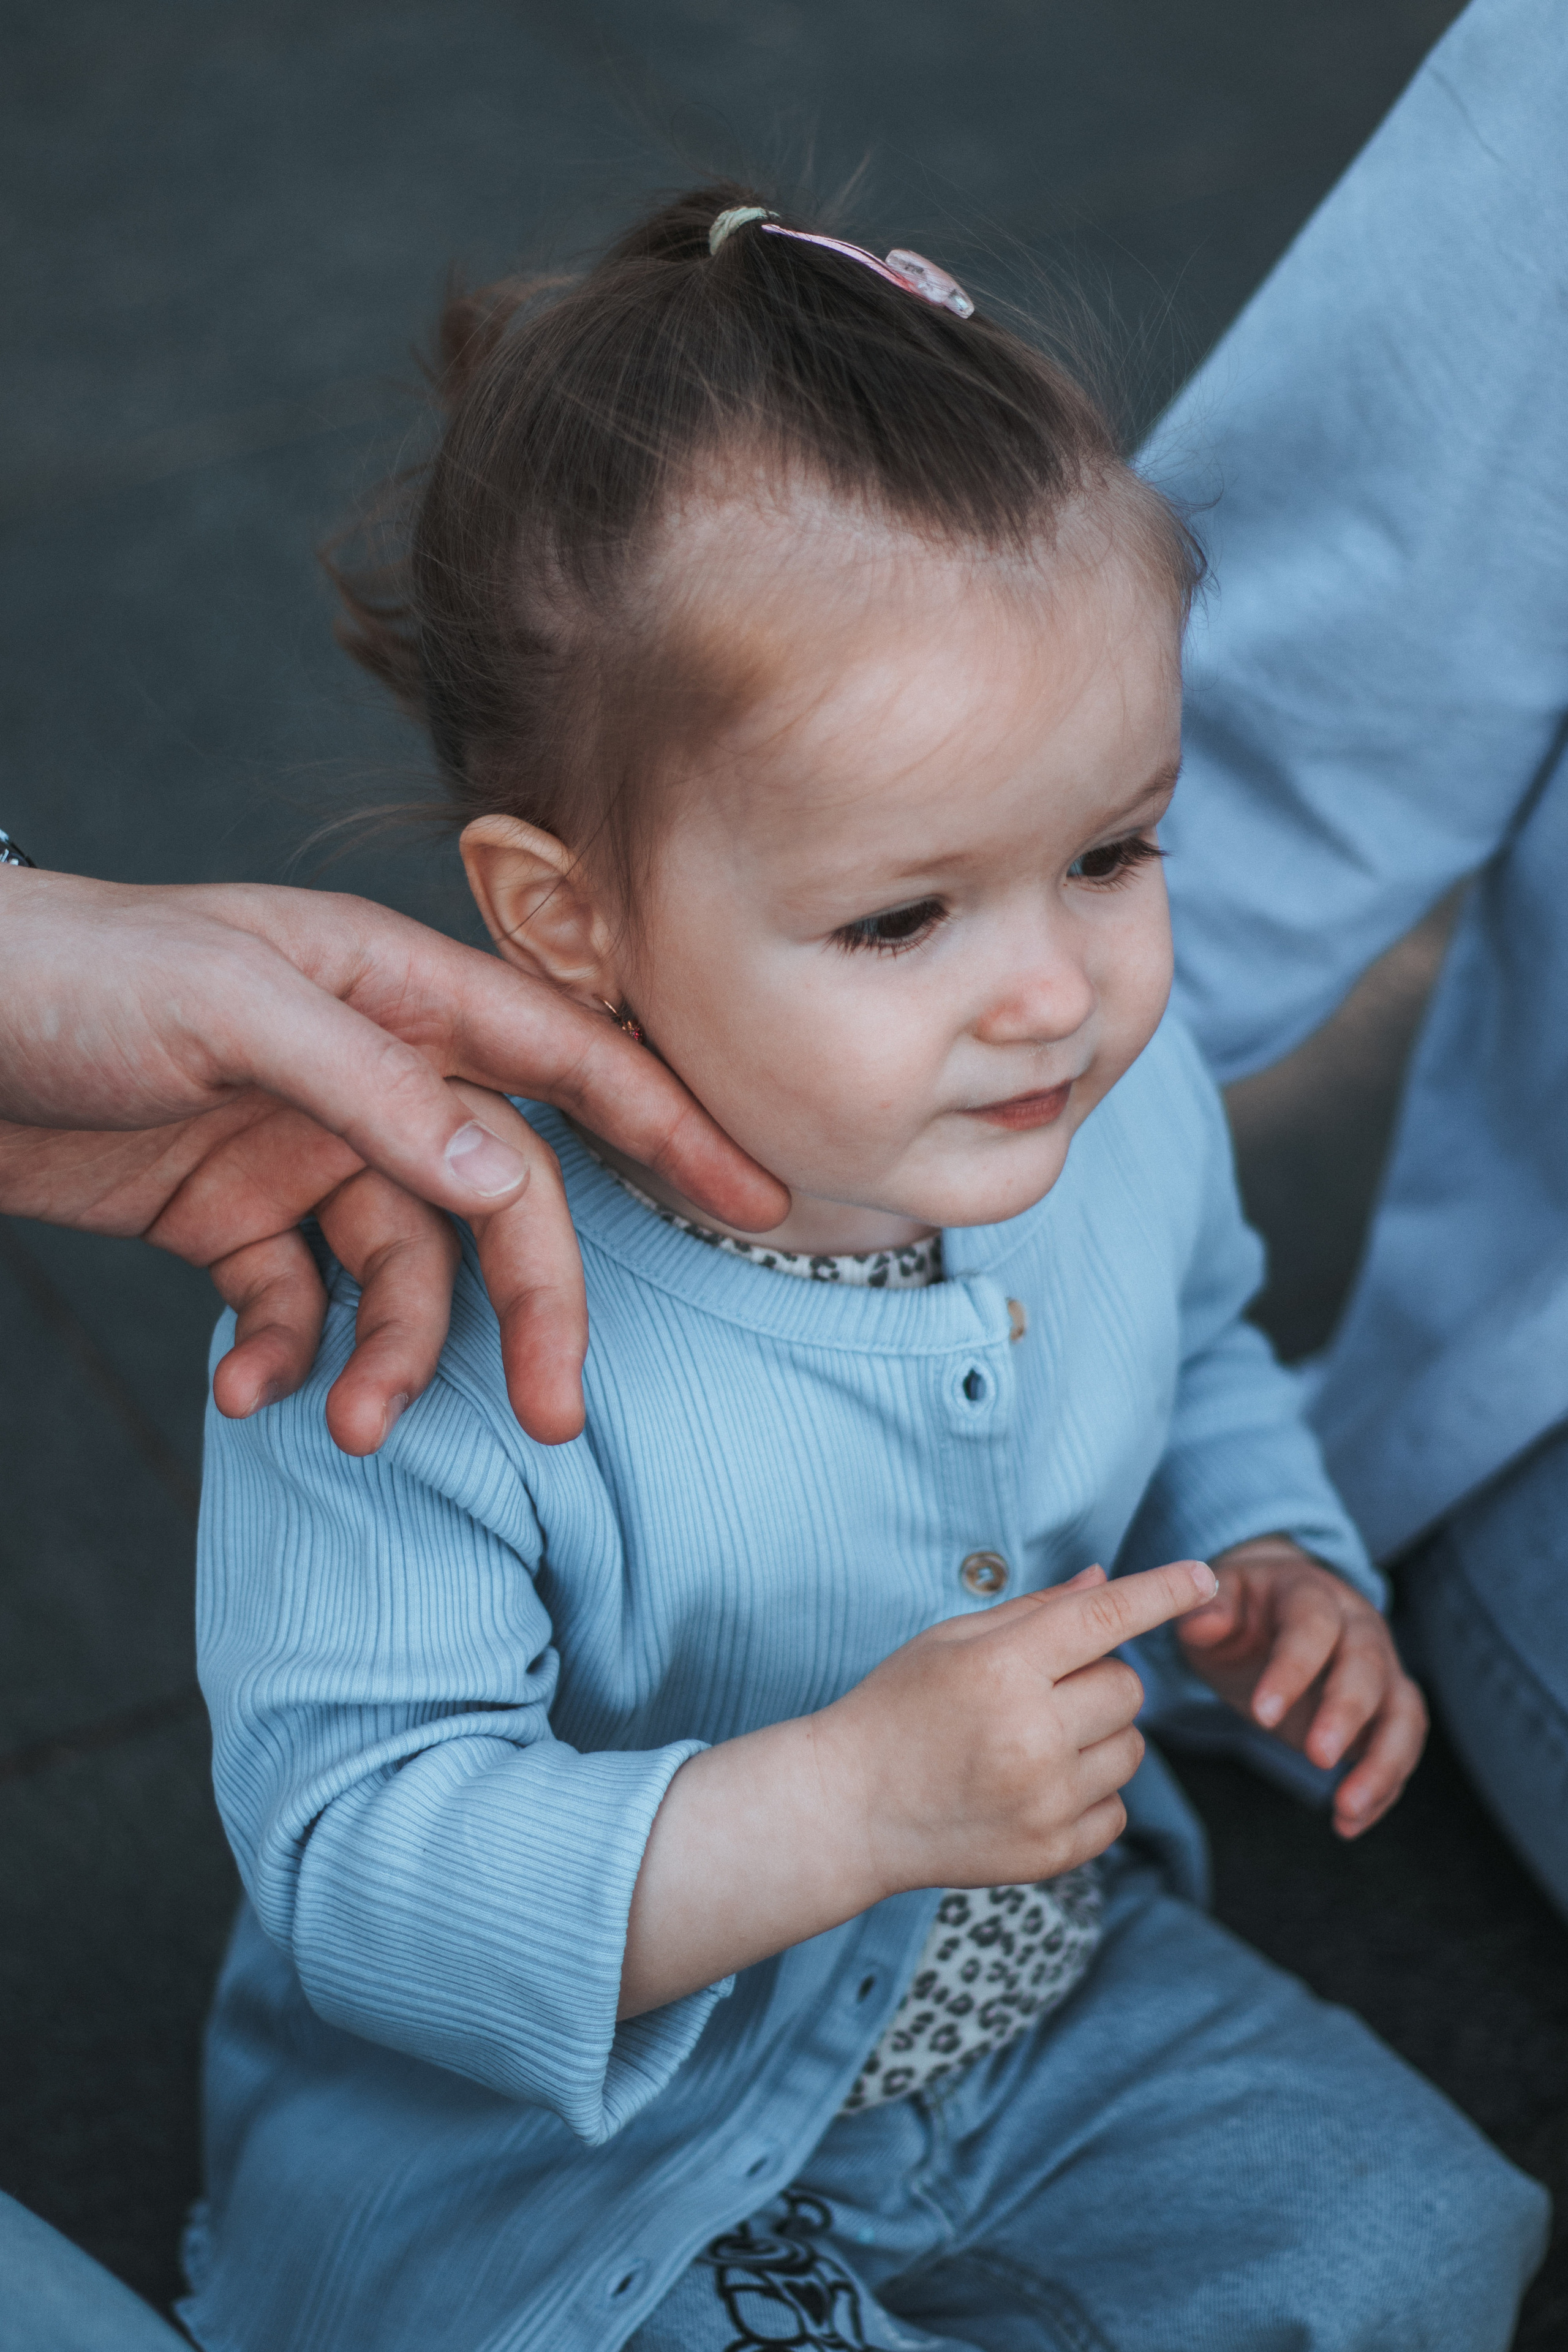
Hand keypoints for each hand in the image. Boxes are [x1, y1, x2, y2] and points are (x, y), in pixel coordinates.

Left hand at [0, 870, 787, 1446]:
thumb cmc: (74, 974)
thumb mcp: (232, 1012)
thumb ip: (378, 1090)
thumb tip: (511, 1173)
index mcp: (391, 991)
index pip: (560, 1057)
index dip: (665, 1124)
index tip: (753, 1200)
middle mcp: (368, 1073)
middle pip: (495, 1199)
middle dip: (529, 1310)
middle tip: (555, 1416)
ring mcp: (303, 1148)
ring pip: (400, 1274)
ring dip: (390, 1358)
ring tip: (345, 1427)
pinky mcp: (231, 1216)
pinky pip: (296, 1305)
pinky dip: (285, 1356)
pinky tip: (248, 1389)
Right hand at [618, 1558, 1217, 2016]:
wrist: (849, 1809)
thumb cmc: (897, 1708)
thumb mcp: (951, 1640)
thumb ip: (1036, 1610)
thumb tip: (1107, 1578)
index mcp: (1002, 1669)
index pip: (1106, 1617)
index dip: (1162, 1592)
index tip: (1204, 1575)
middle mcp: (1031, 1735)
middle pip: (1128, 1687)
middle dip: (1100, 1679)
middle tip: (1044, 1688)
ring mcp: (1044, 1801)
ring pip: (1132, 1748)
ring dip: (1100, 1736)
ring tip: (1036, 1739)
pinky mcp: (1051, 1852)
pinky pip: (1117, 1808)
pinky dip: (1091, 1792)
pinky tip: (1035, 1785)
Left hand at [1176, 1536, 1426, 1837]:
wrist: (1269, 1615)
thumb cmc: (1238, 1612)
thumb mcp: (1213, 1606)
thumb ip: (1208, 1613)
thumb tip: (1204, 1623)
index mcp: (1309, 1593)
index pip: (1311, 1624)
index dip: (1292, 1668)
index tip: (1264, 1715)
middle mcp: (1357, 1627)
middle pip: (1367, 1666)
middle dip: (1346, 1713)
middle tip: (1318, 1758)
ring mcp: (1381, 1668)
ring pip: (1403, 1712)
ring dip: (1383, 1762)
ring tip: (1347, 1809)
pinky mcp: (1388, 1710)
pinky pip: (1401, 1747)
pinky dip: (1382, 1787)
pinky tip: (1348, 1822)